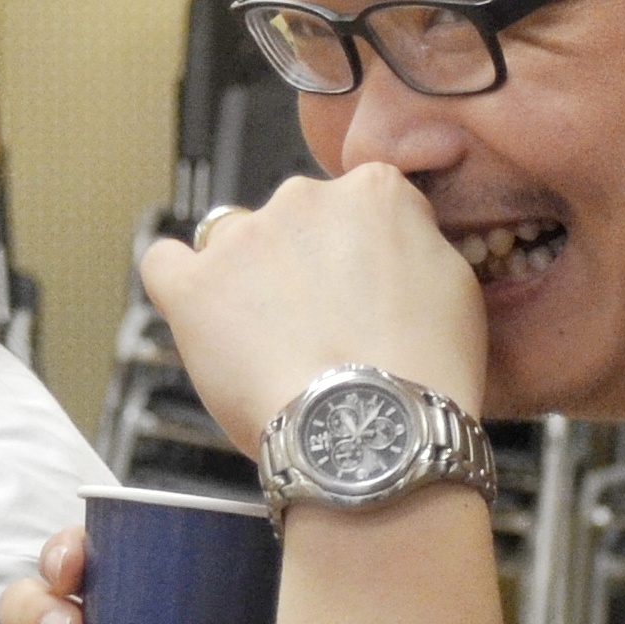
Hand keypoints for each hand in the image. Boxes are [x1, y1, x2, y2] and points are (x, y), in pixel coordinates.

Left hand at [140, 164, 487, 451]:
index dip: (359, 251)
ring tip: (270, 341)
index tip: (362, 290)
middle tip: (320, 328)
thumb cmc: (423, 373)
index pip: (357, 202)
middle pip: (293, 220)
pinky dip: (179, 284)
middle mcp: (304, 198)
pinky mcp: (193, 286)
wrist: (374, 431)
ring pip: (233, 242)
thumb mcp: (458, 288)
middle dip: (302, 264)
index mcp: (374, 191)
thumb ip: (416, 241)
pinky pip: (166, 263)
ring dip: (246, 278)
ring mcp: (242, 239)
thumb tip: (396, 236)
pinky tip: (199, 313)